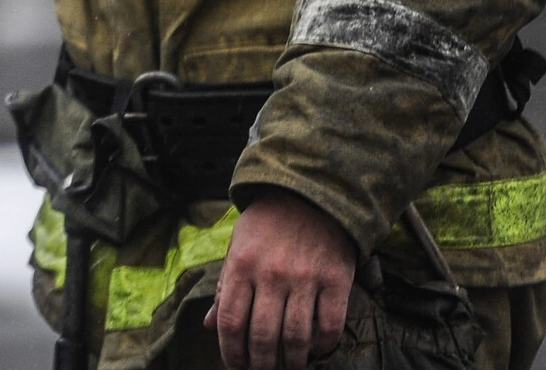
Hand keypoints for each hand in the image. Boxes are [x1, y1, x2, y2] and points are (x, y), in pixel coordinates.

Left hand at [207, 191, 356, 368]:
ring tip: (289, 368)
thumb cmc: (267, 224)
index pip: (230, 321)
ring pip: (296, 337)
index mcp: (241, 265)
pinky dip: (323, 346)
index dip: (231, 352)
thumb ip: (224, 286)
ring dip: (292, 362)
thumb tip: (209, 324)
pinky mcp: (336, 280)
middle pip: (262, 336)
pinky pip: (329, 325)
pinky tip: (316, 350)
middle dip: (260, 364)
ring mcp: (305, 278)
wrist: (311, 193)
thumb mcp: (237, 247)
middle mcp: (271, 274)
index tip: (235, 366)